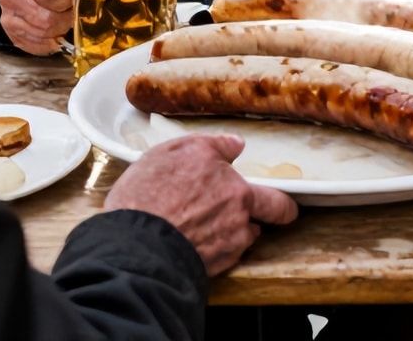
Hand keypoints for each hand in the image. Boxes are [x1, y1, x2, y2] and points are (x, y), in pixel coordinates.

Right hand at [0, 0, 73, 54]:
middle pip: (49, 14)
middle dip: (70, 14)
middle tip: (82, 8)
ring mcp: (7, 12)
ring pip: (44, 30)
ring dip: (63, 28)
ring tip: (71, 17)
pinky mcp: (10, 29)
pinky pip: (35, 43)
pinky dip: (52, 41)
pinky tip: (60, 31)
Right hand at [105, 134, 297, 276]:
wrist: (133, 245)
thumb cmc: (148, 195)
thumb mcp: (173, 152)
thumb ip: (211, 146)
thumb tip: (236, 145)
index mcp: (236, 190)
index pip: (274, 195)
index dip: (273, 195)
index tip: (270, 195)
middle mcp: (240, 219)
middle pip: (275, 215)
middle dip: (279, 213)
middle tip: (273, 213)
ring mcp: (229, 247)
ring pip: (245, 237)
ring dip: (237, 231)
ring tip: (208, 225)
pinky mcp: (214, 268)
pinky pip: (225, 256)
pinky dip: (216, 250)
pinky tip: (194, 242)